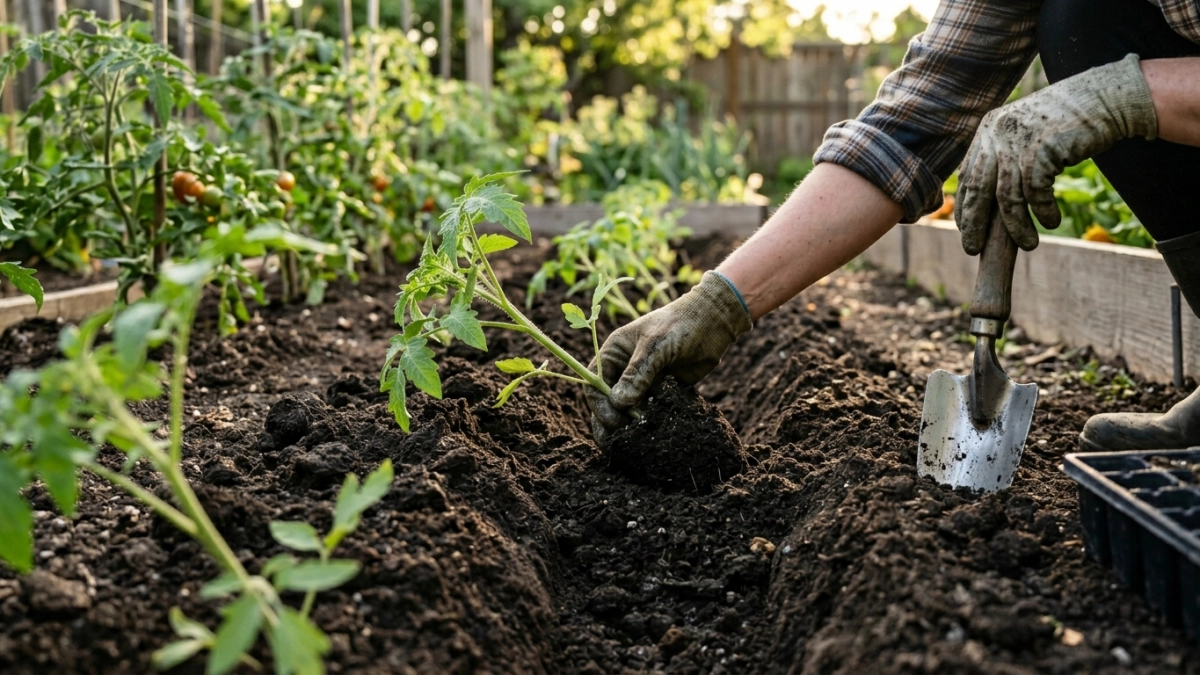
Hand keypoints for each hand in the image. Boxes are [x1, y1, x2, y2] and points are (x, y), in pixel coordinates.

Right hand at [587, 271, 751, 438]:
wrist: (713, 323)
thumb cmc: (680, 325)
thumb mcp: (656, 345)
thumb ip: (638, 373)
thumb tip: (619, 403)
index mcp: (614, 354)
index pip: (594, 383)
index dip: (600, 404)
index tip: (613, 419)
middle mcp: (624, 370)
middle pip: (607, 402)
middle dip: (610, 422)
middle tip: (619, 441)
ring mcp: (643, 382)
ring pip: (628, 411)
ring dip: (630, 426)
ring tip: (637, 440)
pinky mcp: (661, 393)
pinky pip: (650, 412)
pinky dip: (649, 424)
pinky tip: (654, 435)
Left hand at [955, 54, 1156, 254]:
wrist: (1107, 98)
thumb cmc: (1070, 123)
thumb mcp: (1028, 135)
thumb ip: (1006, 157)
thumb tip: (990, 200)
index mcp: (988, 129)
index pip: (967, 175)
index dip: (964, 205)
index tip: (965, 229)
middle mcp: (996, 132)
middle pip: (977, 188)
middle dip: (974, 223)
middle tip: (973, 249)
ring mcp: (1017, 140)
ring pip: (1006, 196)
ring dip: (1016, 226)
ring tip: (1029, 244)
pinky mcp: (1041, 148)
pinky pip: (1035, 192)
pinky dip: (1043, 212)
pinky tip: (1052, 222)